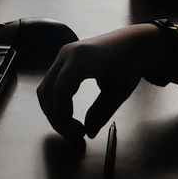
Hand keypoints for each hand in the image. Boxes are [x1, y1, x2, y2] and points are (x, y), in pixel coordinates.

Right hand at [36, 24, 163, 143]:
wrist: (131, 43)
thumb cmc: (129, 63)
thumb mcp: (120, 91)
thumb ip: (102, 112)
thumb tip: (88, 132)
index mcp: (82, 58)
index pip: (61, 90)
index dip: (63, 114)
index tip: (75, 132)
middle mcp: (67, 54)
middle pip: (48, 90)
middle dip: (56, 117)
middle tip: (73, 135)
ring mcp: (62, 56)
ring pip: (46, 89)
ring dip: (53, 111)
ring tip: (72, 127)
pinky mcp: (63, 61)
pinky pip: (51, 84)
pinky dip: (56, 102)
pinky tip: (69, 114)